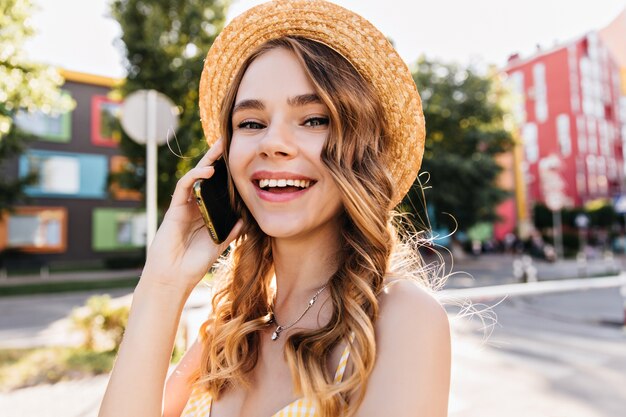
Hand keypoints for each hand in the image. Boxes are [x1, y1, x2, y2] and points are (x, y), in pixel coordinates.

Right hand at [141, 138, 242, 292]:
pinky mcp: (174, 209)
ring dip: (207, 162)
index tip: (240, 160)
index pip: (216, 189)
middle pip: (206, 178)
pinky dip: (195, 177)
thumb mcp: (219, 244)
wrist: (173, 278)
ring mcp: (183, 207)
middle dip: (216, 160)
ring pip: (195, 178)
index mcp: (205, 213)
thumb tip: (247, 219)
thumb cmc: (193, 265)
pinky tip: (207, 171)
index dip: (226, 175)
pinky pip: (183, 187)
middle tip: (228, 142)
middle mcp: (194, 207)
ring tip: (219, 148)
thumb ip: (230, 231)